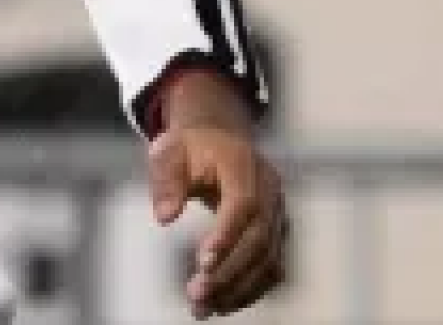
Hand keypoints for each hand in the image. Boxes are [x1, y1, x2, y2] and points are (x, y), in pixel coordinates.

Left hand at [148, 123, 286, 317]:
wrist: (218, 135)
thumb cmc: (191, 147)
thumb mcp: (169, 152)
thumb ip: (166, 180)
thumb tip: (166, 216)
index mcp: (242, 163)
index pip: (243, 202)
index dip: (227, 234)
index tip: (202, 264)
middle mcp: (268, 186)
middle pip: (259, 235)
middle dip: (229, 271)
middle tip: (195, 295)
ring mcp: (276, 208)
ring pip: (269, 255)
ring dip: (239, 287)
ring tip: (204, 308)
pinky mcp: (276, 228)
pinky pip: (272, 264)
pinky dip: (252, 288)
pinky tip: (224, 303)